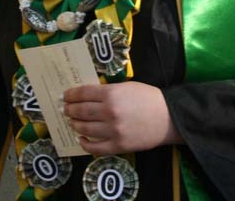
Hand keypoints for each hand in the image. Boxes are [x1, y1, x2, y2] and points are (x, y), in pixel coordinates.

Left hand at [63, 81, 180, 154]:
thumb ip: (107, 91)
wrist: (169, 118)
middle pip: (81, 111)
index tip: (65, 96)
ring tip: (71, 121)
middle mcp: (109, 112)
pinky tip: (81, 138)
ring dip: (75, 124)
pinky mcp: (119, 146)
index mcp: (111, 94)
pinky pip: (96, 147)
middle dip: (70, 109)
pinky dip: (85, 143)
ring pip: (85, 128)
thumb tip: (87, 96)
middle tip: (65, 109)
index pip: (83, 94)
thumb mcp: (126, 87)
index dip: (71, 95)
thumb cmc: (148, 98)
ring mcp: (113, 131)